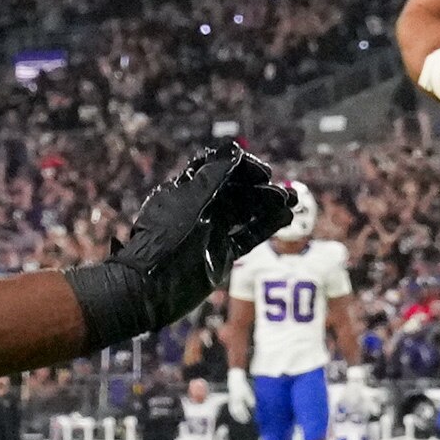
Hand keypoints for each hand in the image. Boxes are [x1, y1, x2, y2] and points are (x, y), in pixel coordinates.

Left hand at [66, 145, 295, 347]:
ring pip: (245, 213)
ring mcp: (212, 232)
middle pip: (237, 191)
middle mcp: (201, 209)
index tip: (262, 173)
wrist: (149, 288)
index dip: (244, 167)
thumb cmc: (164, 241)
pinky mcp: (220, 254)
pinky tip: (283, 219)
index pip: (221, 170)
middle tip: (284, 194)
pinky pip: (247, 236)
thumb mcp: (190, 202)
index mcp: (188, 191)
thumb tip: (235, 150)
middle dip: (261, 189)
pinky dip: (265, 227)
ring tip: (290, 203)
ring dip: (268, 206)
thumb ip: (213, 176)